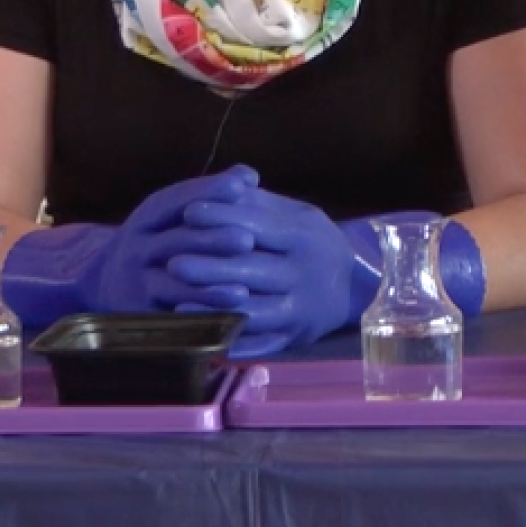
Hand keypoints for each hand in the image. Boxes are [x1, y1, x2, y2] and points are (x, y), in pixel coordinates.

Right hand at [84, 166, 259, 311]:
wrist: (103, 285)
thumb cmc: (155, 244)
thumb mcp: (171, 216)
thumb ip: (208, 196)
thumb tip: (249, 174)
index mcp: (146, 218)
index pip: (176, 200)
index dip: (208, 192)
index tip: (242, 186)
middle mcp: (137, 249)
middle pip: (176, 243)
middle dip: (213, 241)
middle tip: (247, 239)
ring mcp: (137, 285)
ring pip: (173, 286)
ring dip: (207, 290)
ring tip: (242, 290)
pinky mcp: (141, 318)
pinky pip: (172, 321)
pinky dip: (199, 322)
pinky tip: (224, 324)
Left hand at [166, 186, 373, 357]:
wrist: (353, 286)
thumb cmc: (311, 242)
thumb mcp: (295, 214)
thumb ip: (258, 201)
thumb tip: (226, 181)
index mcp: (302, 236)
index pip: (258, 226)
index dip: (222, 218)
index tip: (188, 212)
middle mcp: (303, 274)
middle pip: (253, 271)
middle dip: (211, 268)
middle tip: (172, 262)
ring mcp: (299, 311)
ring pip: (254, 312)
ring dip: (216, 310)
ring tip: (178, 303)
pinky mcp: (292, 339)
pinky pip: (260, 345)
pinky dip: (232, 344)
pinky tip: (203, 337)